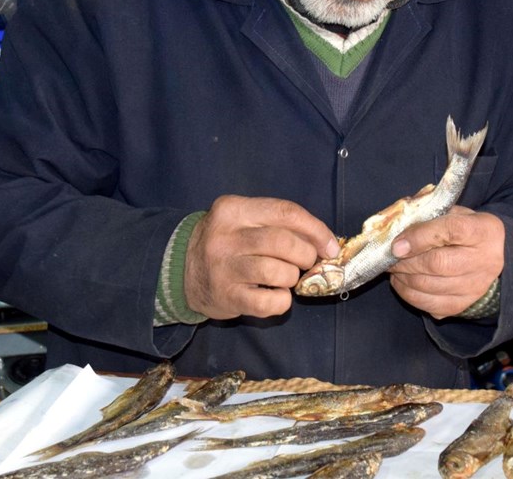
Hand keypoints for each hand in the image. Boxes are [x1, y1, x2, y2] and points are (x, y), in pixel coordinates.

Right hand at [184, 195, 338, 319]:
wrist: (183, 271)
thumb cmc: (226, 243)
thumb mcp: (244, 220)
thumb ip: (279, 224)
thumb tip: (324, 241)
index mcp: (233, 209)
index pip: (286, 212)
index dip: (316, 229)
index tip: (330, 245)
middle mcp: (225, 236)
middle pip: (283, 242)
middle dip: (305, 255)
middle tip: (305, 262)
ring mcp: (223, 268)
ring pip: (278, 272)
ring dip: (292, 277)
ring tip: (286, 278)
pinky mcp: (225, 297)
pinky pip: (268, 302)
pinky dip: (282, 301)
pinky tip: (275, 295)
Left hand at [388, 206, 504, 319]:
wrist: (492, 256)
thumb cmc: (465, 230)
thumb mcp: (454, 213)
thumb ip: (429, 216)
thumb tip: (396, 229)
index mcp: (484, 230)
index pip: (452, 231)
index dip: (420, 237)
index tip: (397, 244)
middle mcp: (485, 261)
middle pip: (438, 264)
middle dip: (406, 261)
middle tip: (389, 258)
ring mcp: (476, 286)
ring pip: (430, 286)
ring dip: (403, 278)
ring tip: (393, 269)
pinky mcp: (464, 305)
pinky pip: (430, 305)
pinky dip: (409, 294)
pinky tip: (402, 282)